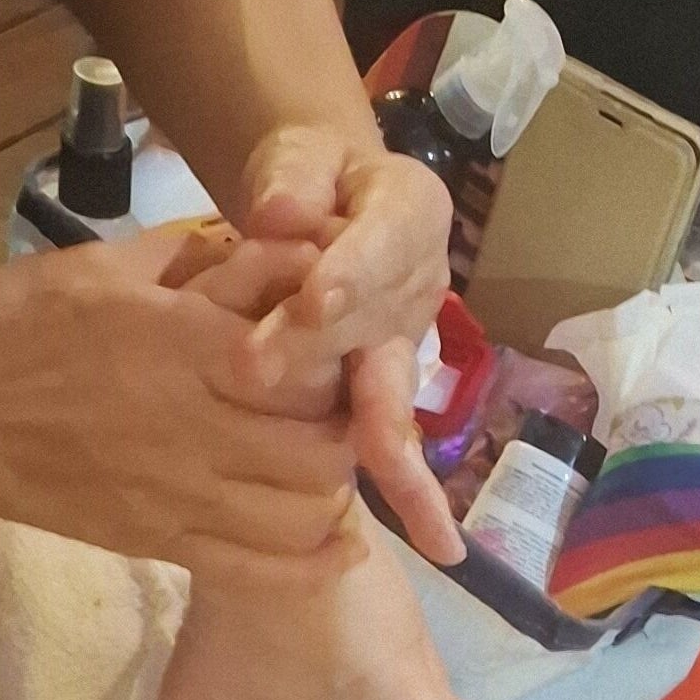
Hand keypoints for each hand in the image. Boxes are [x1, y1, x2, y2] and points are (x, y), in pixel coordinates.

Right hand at [0, 231, 365, 587]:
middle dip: (343, 428)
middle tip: (328, 412)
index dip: (339, 361)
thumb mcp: (113, 264)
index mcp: (187, 344)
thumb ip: (203, 260)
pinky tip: (322, 536)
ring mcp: (179, 496)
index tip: (330, 351)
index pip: (313, 364)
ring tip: (313, 466)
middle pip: (325, 448)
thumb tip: (282, 250)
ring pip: (307, 513)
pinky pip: (262, 569)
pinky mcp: (159, 543)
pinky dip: (310, 559)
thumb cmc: (18, 320)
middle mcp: (195, 425)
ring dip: (329, 490)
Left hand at [233, 122, 464, 564]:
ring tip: (416, 509)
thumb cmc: (309, 178)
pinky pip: (392, 439)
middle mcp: (420, 286)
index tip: (312, 300)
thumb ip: (294, 177)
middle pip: (381, 327)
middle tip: (261, 375)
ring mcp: (405, 344)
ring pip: (393, 395)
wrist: (328, 201)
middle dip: (328, 355)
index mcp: (411, 213)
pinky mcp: (382, 388)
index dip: (349, 273)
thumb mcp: (299, 156)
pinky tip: (437, 543)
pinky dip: (411, 491)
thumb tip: (279, 212)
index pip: (381, 242)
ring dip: (391, 450)